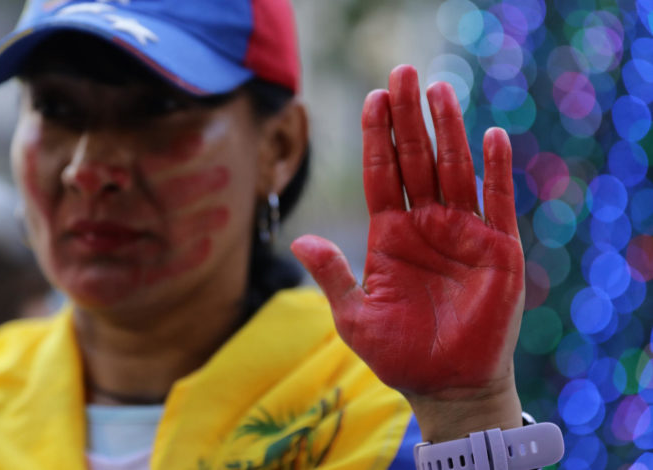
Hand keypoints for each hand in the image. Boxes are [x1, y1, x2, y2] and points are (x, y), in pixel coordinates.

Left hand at [291, 65, 524, 440]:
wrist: (447, 386)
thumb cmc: (399, 354)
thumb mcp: (354, 316)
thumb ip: (332, 274)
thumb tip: (300, 238)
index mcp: (390, 235)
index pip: (381, 175)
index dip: (376, 138)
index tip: (371, 99)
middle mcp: (425, 225)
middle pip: (415, 161)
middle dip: (408, 119)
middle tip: (401, 73)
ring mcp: (462, 233)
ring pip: (454, 171)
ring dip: (448, 131)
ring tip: (438, 91)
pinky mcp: (497, 249)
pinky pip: (498, 202)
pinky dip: (497, 171)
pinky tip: (491, 136)